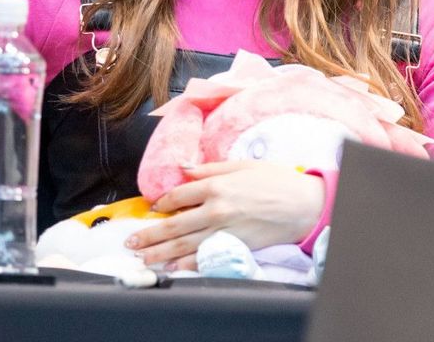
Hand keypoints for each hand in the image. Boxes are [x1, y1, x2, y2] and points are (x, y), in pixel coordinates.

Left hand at [125, 160, 324, 270]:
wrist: (302, 204)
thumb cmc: (274, 180)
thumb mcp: (241, 165)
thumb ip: (210, 169)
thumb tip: (184, 168)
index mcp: (216, 185)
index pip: (179, 195)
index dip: (162, 202)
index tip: (153, 207)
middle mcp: (215, 209)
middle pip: (174, 224)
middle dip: (150, 234)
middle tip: (131, 241)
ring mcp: (223, 231)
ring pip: (184, 244)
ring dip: (159, 251)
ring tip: (142, 257)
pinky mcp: (233, 246)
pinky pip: (204, 257)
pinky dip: (185, 264)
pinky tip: (171, 267)